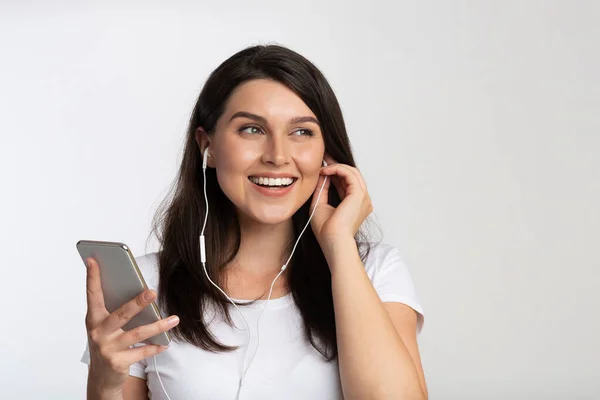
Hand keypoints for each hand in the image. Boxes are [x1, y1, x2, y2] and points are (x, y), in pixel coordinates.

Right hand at [84, 257, 179, 392]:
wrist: (102, 378)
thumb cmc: (107, 344)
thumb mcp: (105, 327)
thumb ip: (116, 309)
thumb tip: (139, 289)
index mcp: (93, 319)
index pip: (92, 295)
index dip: (92, 278)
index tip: (94, 260)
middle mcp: (98, 333)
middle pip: (121, 314)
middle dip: (137, 303)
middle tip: (152, 292)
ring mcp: (108, 348)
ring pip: (137, 333)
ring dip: (158, 326)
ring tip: (174, 319)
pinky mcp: (118, 362)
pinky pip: (142, 351)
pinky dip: (156, 346)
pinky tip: (166, 341)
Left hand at [310, 155, 373, 249]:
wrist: (332, 241)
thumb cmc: (327, 231)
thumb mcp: (320, 205)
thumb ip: (322, 190)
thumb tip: (321, 175)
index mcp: (355, 204)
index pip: (347, 183)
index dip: (336, 172)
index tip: (323, 166)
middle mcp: (362, 200)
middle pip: (352, 175)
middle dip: (337, 165)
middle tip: (324, 158)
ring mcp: (363, 197)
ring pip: (352, 172)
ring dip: (337, 167)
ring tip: (323, 166)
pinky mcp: (359, 195)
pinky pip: (350, 174)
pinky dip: (338, 169)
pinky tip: (326, 171)